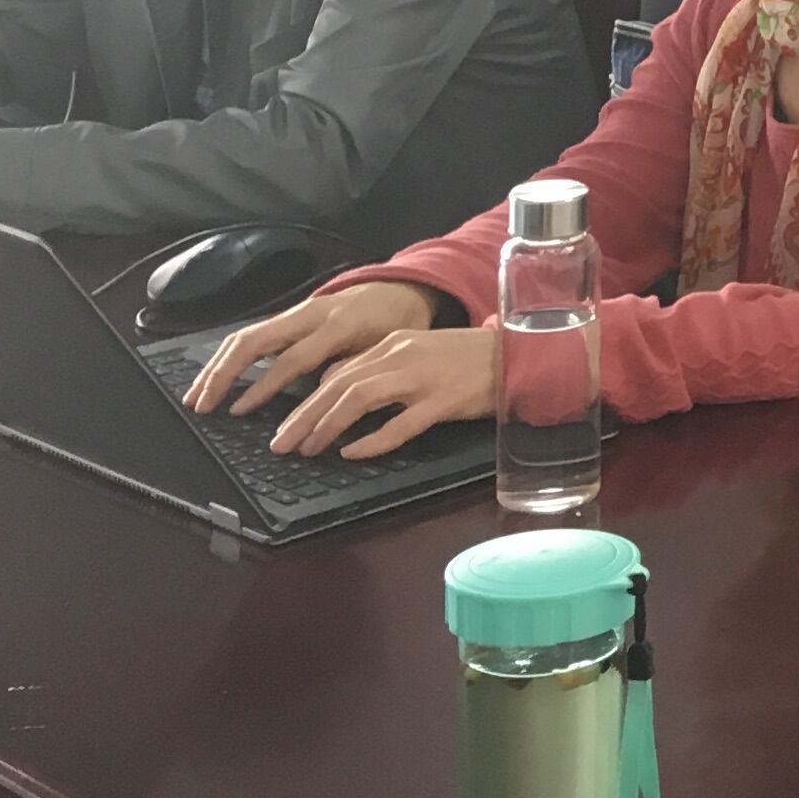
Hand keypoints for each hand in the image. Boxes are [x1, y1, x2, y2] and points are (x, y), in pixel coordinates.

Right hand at [187, 280, 437, 421]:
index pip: (292, 359)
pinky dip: (228, 356)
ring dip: (217, 366)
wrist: (404, 288)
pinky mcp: (290, 316)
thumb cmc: (399, 324)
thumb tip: (321, 390)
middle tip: (201, 404)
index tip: (239, 411)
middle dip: (223, 373)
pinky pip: (252, 334)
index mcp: (337, 325)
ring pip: (245, 335)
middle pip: (254, 341)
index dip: (264, 387)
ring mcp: (296, 312)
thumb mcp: (389, 346)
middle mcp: (309, 314)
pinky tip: (214, 377)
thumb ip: (355, 365)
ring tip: (196, 395)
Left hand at [266, 316, 500, 459]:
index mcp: (393, 344)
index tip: (286, 425)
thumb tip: (338, 389)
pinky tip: (352, 453)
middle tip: (280, 444)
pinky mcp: (443, 401)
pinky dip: (372, 440)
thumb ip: (381, 367)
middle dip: (304, 416)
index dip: (306, 400)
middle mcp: (401, 356)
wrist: (518, 353)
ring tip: (307, 449)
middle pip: (339, 385)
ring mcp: (422, 378)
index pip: (337, 371)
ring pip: (360, 398)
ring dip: (327, 425)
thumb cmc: (467, 358)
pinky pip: (400, 423)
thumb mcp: (418, 353)